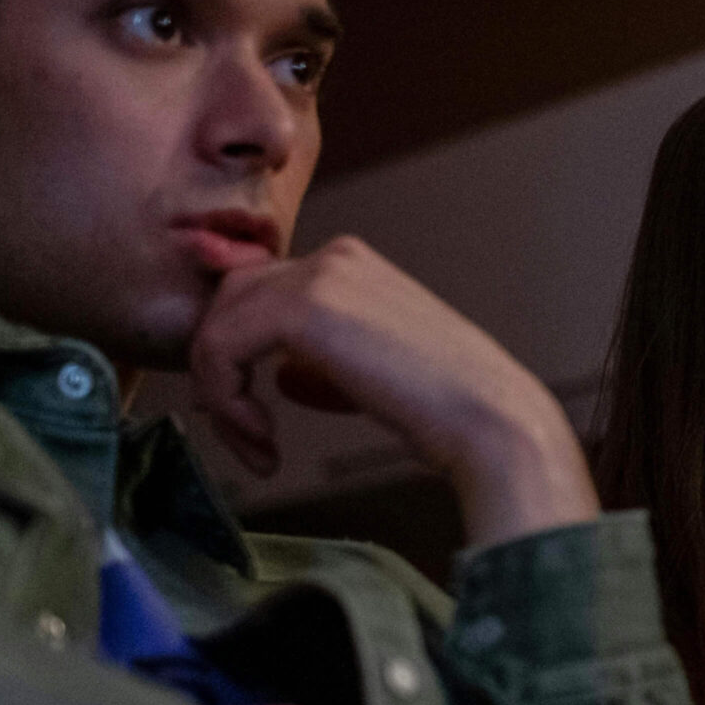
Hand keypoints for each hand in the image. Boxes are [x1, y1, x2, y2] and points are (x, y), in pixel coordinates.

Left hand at [188, 236, 599, 548]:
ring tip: (257, 446)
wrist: (488, 418)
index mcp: (352, 266)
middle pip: (229, 300)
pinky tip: (264, 441)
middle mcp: (333, 257)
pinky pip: (220, 348)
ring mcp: (317, 276)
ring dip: (221, 395)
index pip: (259, 294)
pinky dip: (227, 402)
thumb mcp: (370, 376)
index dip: (237, 355)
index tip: (248, 419)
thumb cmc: (446, 410)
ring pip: (217, 324)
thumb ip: (321, 365)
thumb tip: (280, 376)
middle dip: (220, 369)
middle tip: (242, 433)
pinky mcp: (302, 309)